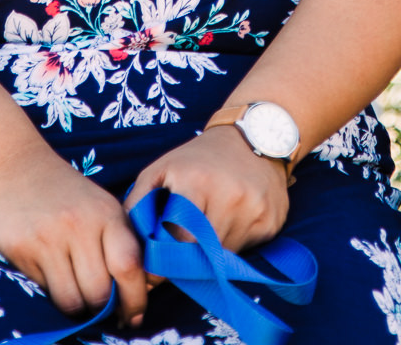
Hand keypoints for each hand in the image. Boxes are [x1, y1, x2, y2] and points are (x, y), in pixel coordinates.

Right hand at [0, 145, 147, 324]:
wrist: (13, 165)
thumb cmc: (63, 191)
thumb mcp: (98, 205)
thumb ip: (115, 241)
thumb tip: (132, 292)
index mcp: (108, 213)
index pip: (130, 265)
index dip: (136, 299)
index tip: (135, 317)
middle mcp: (82, 225)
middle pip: (101, 291)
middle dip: (104, 310)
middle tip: (103, 312)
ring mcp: (51, 237)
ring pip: (73, 299)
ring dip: (78, 309)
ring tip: (79, 299)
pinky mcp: (23, 249)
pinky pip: (45, 291)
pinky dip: (54, 296)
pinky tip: (55, 282)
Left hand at [125, 125, 288, 258]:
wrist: (254, 136)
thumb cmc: (198, 158)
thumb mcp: (162, 169)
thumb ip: (137, 203)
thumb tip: (129, 247)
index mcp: (197, 181)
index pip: (178, 240)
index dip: (166, 258)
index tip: (159, 263)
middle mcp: (229, 195)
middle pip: (202, 253)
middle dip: (188, 259)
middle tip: (181, 252)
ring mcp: (254, 209)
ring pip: (224, 257)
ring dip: (212, 253)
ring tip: (209, 229)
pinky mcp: (271, 221)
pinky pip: (247, 251)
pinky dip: (234, 245)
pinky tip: (232, 222)